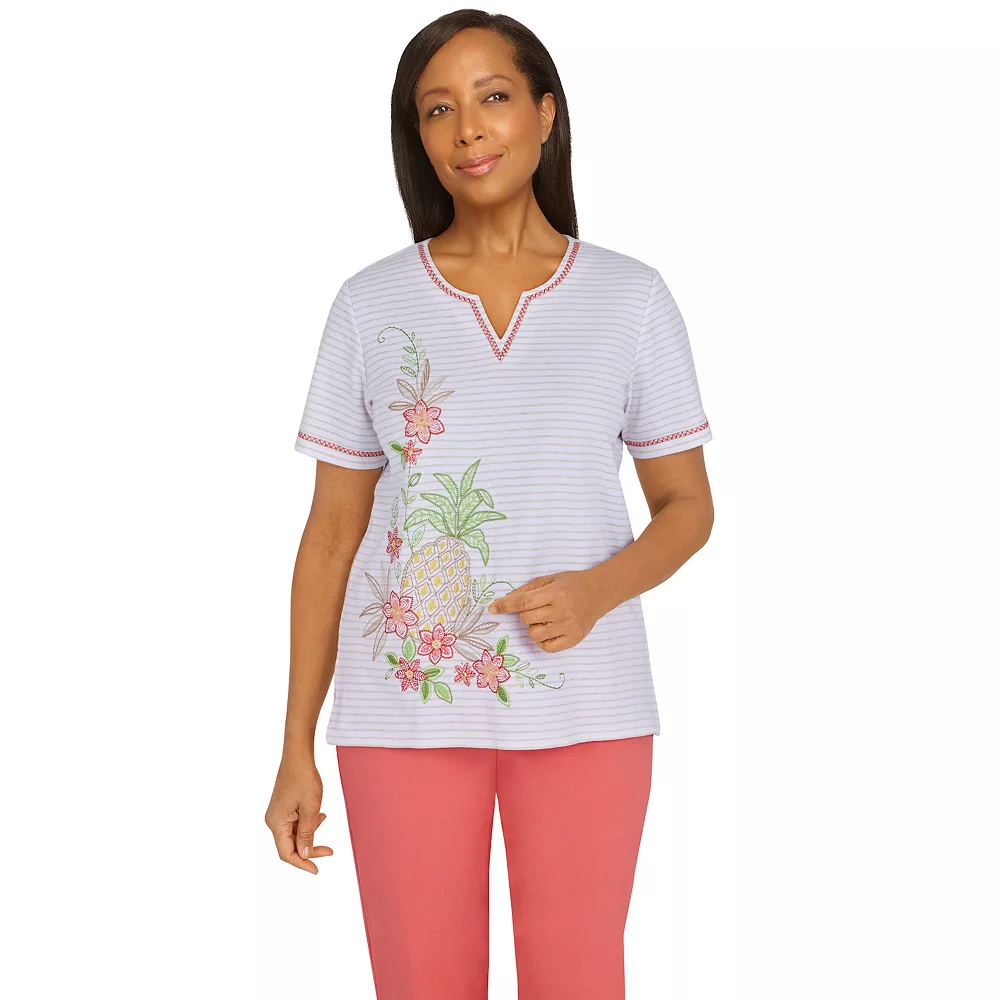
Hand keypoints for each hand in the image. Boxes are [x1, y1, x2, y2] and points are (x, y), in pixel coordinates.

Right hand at [264, 758, 332, 873]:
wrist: (298, 756)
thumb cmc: (303, 779)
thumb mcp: (310, 809)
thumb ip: (308, 834)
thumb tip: (305, 855)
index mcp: (276, 823)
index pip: (287, 853)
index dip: (302, 863)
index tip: (317, 869)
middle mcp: (274, 821)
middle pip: (290, 845)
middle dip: (309, 849)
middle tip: (329, 851)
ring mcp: (278, 814)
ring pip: (294, 834)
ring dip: (310, 834)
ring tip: (323, 820)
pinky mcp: (283, 807)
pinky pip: (295, 823)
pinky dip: (307, 823)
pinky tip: (319, 816)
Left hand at [486, 570, 606, 652]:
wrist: (599, 592)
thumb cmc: (572, 584)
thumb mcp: (550, 579)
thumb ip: (527, 589)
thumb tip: (505, 601)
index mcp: (555, 593)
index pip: (523, 601)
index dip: (505, 605)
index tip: (492, 608)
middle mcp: (562, 611)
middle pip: (526, 619)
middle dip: (524, 614)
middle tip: (536, 608)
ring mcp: (568, 627)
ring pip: (534, 635)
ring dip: (533, 628)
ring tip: (545, 619)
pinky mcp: (574, 639)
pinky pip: (547, 647)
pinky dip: (543, 641)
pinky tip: (549, 631)